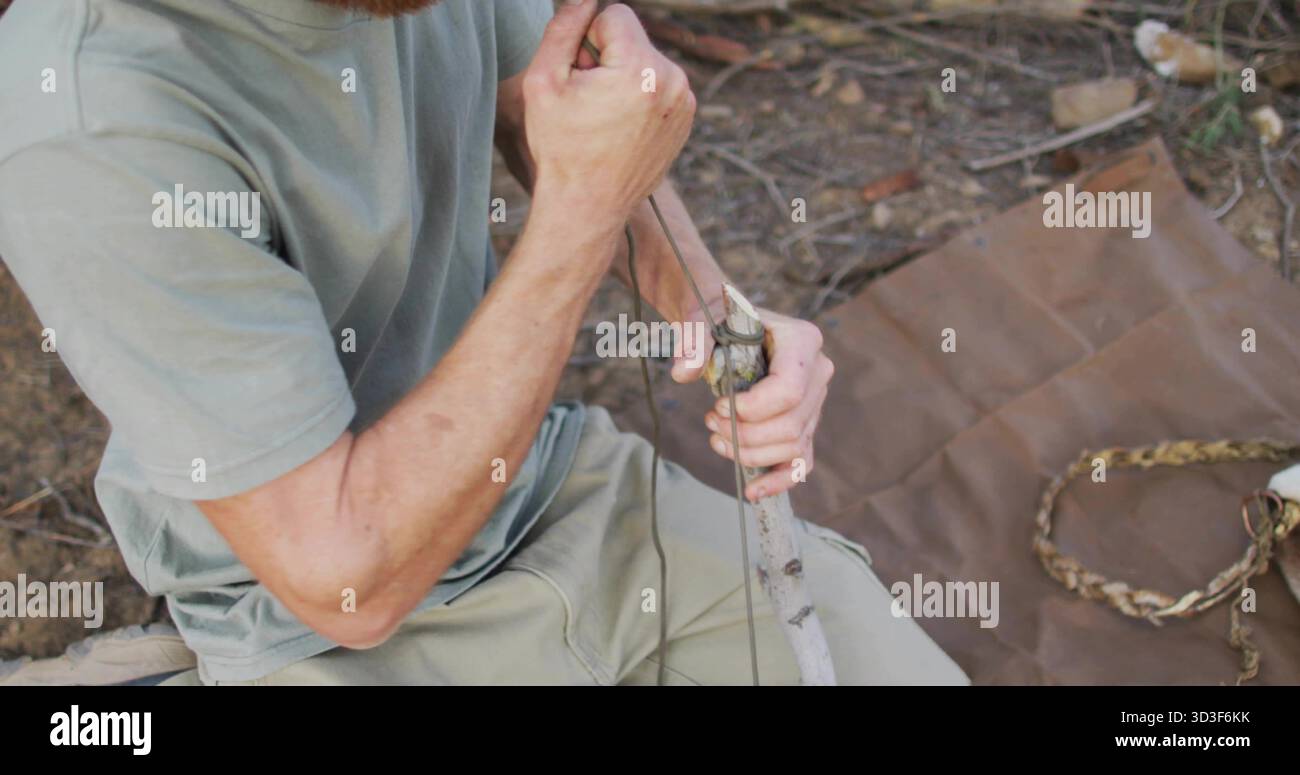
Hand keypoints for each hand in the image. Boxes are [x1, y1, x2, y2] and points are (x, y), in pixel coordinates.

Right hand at [522, 1, 695, 226]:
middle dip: (607, 59)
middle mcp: (672, 81)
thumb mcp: (543, 82)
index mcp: (640, 69)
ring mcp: (685, 101)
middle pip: (633, 38)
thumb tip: (584, 0)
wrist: (589, 206)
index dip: (588, 40)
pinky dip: (640, 96)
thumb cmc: (561, 147)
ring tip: (604, 117)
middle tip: (588, 102)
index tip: (580, 74)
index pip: (615, 14)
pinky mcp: (686, 117)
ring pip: (646, 61)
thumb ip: (563, 29)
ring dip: (624, 77)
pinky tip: (621, 127)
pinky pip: (659, 84)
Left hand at [674, 306, 834, 501]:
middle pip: (789, 425)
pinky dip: (778, 481)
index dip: (751, 409)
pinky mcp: (805, 425)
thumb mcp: (704, 322)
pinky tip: (753, 492)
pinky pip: (800, 462)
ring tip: (716, 438)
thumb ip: (694, 342)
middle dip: (744, 435)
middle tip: (710, 422)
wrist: (728, 328)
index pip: (788, 390)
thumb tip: (683, 372)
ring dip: (749, 453)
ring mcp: (815, 402)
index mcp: (803, 340)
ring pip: (792, 447)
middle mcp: (819, 372)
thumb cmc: (719, 323)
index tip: (718, 406)